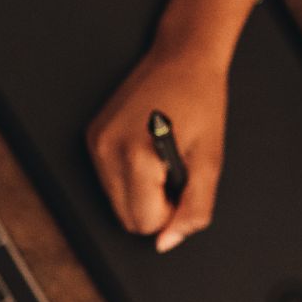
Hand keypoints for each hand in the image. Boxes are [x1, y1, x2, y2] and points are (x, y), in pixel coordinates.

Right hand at [87, 41, 228, 252]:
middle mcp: (106, 151)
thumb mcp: (210, 162)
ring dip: (142, 190)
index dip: (171, 212)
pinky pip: (109, 180)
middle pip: (126, 218)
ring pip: (116, 202)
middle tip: (174, 169)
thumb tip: (166, 243)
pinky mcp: (92, 136)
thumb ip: (194, 209)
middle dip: (155, 203)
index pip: (144, 224)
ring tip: (161, 156)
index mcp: (135, 157)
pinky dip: (130, 174)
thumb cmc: (201, 102)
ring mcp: (95, 143)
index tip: (182, 181)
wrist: (183, 57)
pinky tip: (147, 145)